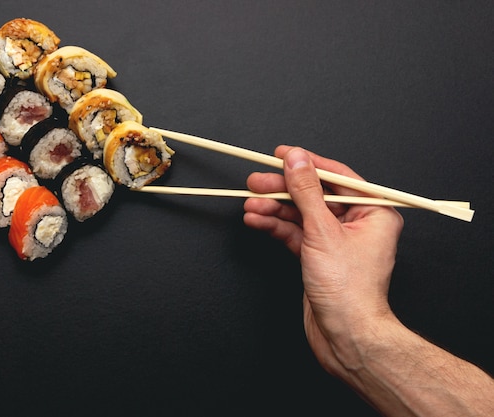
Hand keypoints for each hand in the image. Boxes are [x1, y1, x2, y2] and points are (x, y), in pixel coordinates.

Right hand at [243, 146, 403, 372]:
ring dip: (274, 209)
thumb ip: (306, 192)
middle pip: (314, 195)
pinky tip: (257, 220)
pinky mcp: (318, 256)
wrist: (345, 335)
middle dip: (282, 190)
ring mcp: (336, 241)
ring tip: (250, 204)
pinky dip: (276, 227)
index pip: (336, 177)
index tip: (282, 154)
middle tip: (256, 181)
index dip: (307, 163)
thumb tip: (296, 159)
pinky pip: (295, 233)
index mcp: (373, 212)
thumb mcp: (322, 231)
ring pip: (300, 215)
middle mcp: (357, 224)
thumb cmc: (348, 290)